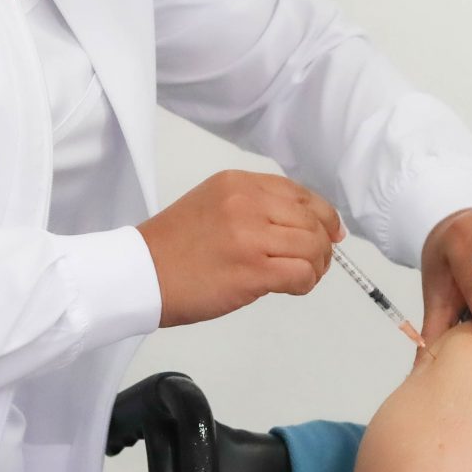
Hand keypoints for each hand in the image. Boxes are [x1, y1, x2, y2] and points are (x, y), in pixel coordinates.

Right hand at [137, 171, 341, 327]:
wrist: (140, 274)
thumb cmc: (172, 248)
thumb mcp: (212, 204)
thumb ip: (254, 207)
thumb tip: (302, 225)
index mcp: (238, 183)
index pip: (299, 193)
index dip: (323, 215)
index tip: (332, 232)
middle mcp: (247, 202)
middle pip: (312, 219)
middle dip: (323, 244)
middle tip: (316, 262)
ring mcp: (251, 235)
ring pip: (312, 246)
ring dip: (316, 266)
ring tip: (302, 278)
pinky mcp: (252, 270)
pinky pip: (301, 274)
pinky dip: (305, 283)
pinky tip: (291, 288)